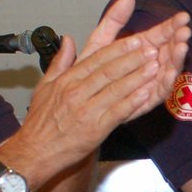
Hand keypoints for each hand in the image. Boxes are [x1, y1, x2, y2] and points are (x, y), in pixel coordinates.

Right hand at [6, 0, 188, 184]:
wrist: (35, 152)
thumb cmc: (41, 122)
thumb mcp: (44, 86)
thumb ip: (60, 62)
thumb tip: (68, 39)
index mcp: (67, 80)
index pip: (96, 59)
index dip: (118, 49)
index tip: (134, 40)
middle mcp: (76, 92)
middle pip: (109, 71)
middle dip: (133, 58)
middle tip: (152, 48)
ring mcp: (86, 110)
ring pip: (115, 89)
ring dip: (137, 76)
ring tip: (155, 66)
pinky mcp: (95, 129)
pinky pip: (117, 112)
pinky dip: (132, 101)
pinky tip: (146, 93)